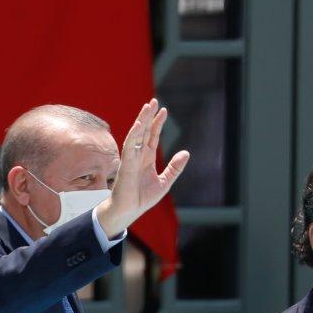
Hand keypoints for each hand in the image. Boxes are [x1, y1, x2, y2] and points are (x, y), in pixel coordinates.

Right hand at [95, 99, 189, 236]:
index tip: (164, 110)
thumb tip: (186, 153)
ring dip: (141, 120)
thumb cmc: (142, 198)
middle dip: (149, 116)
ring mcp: (131, 158)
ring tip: (147, 107)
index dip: (158, 123)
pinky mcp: (126, 164)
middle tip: (154, 101)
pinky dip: (134, 135)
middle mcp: (138, 155)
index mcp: (147, 158)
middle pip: (144, 131)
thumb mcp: (164, 182)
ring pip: (136, 135)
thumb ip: (174, 168)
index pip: (153, 136)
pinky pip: (129, 147)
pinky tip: (139, 124)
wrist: (129, 211)